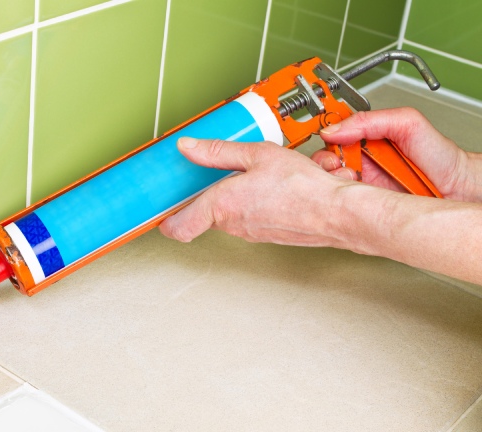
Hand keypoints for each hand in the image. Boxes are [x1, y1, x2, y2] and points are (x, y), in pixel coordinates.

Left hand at [159, 138, 358, 247]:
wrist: (339, 213)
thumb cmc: (304, 188)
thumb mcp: (257, 154)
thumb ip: (218, 151)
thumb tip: (189, 147)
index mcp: (221, 207)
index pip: (178, 227)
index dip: (165, 220)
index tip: (160, 208)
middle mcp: (233, 225)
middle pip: (203, 214)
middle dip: (205, 194)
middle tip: (209, 174)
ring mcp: (250, 233)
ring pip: (228, 214)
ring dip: (233, 196)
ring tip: (251, 174)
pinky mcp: (268, 234)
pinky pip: (250, 217)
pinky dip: (254, 201)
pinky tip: (271, 185)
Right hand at [314, 107, 476, 201]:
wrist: (457, 188)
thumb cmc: (439, 157)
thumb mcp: (407, 124)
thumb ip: (371, 120)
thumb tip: (336, 128)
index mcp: (366, 139)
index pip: (333, 135)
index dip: (326, 138)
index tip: (329, 141)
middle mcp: (360, 161)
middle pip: (325, 160)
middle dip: (325, 163)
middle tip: (339, 165)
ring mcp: (361, 184)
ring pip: (329, 182)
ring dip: (333, 182)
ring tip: (351, 179)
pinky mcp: (363, 205)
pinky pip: (342, 202)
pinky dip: (340, 200)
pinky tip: (352, 194)